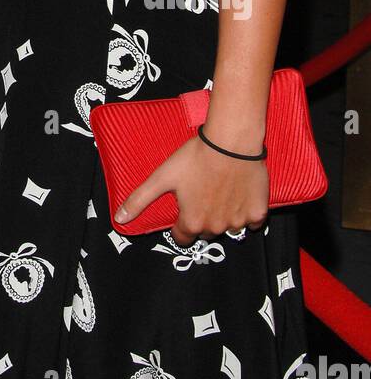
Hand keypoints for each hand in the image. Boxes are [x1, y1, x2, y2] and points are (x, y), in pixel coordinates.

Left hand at [114, 132, 268, 245]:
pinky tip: (239, 192)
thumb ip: (139, 200)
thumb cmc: (195, 157)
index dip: (180, 223)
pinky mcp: (258, 214)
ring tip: (219, 188)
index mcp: (193, 222)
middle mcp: (216, 227)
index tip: (183, 206)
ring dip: (223, 214)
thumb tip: (119, 219)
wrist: (231, 142)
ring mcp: (239, 222)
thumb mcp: (162, 176)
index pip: (182, 236)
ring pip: (228, 226)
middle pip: (205, 231)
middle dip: (202, 217)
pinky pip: (251, 221)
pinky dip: (246, 211)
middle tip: (201, 192)